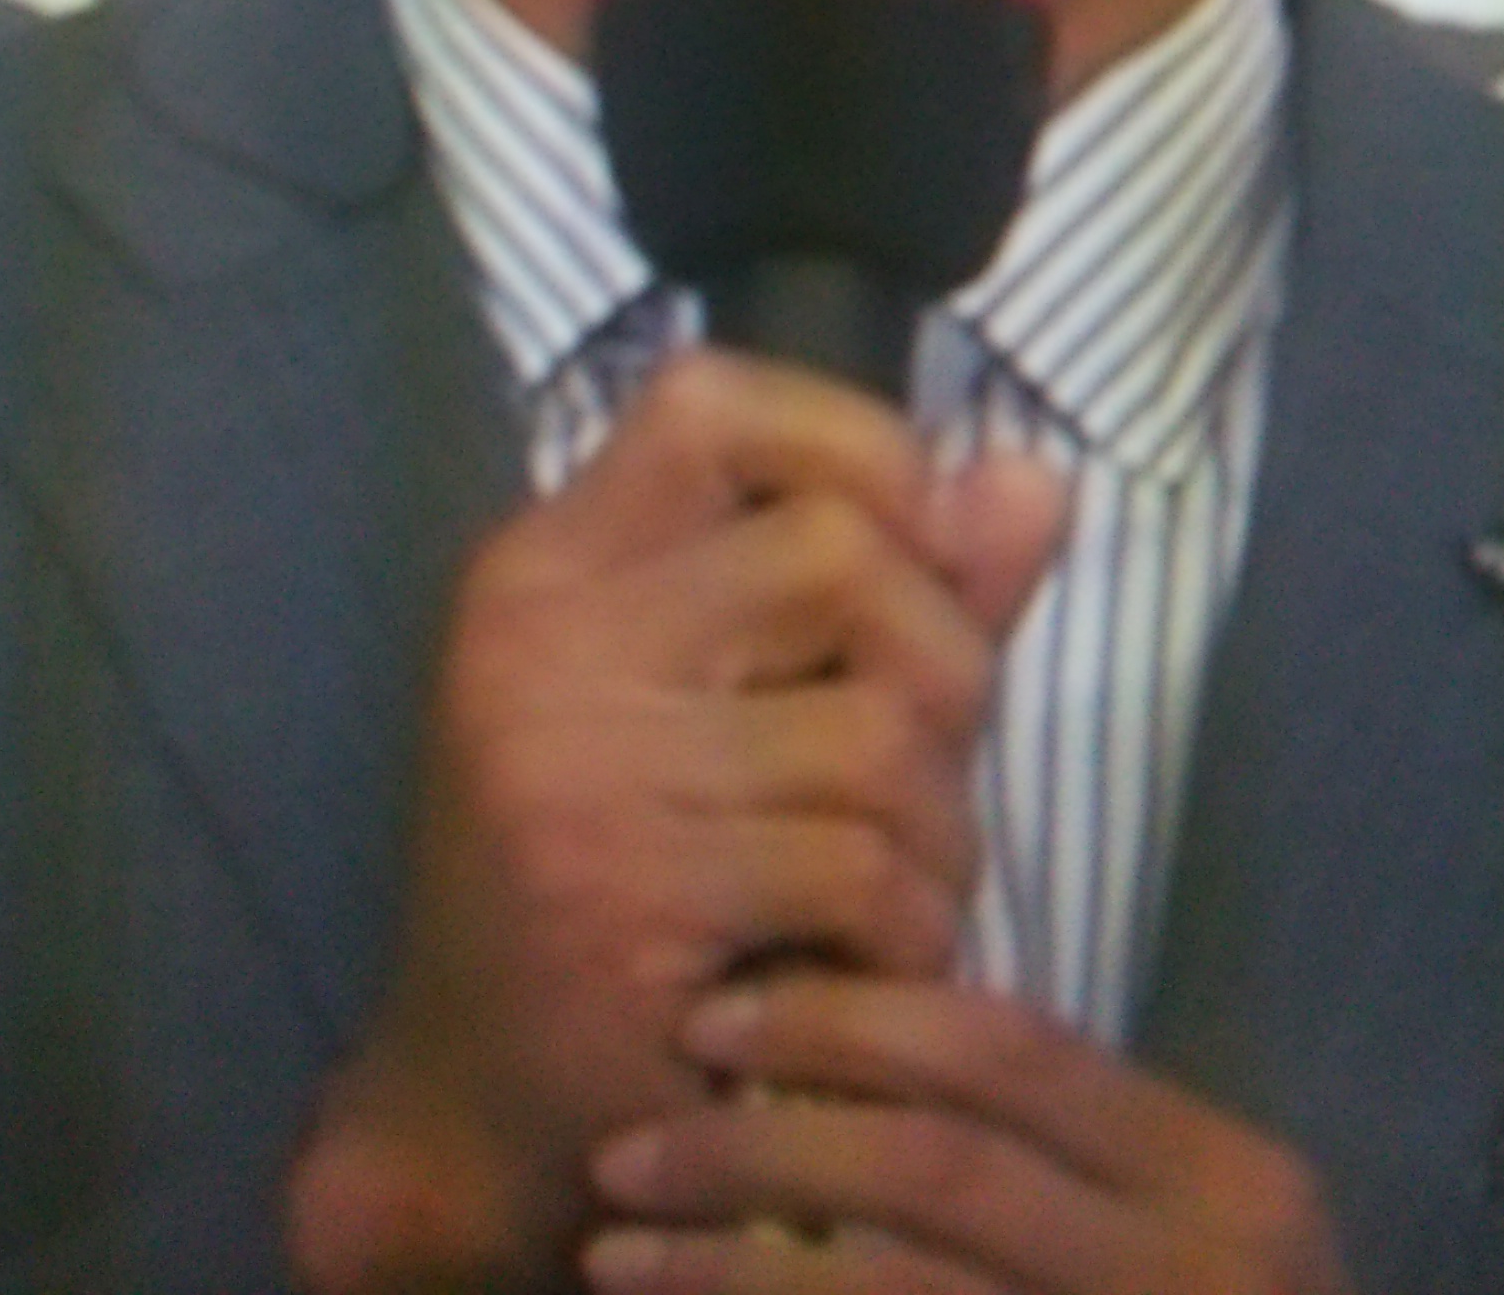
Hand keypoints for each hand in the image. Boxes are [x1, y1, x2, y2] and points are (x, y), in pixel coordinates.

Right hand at [286, 354, 1063, 1290]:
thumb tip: (1031, 481)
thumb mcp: (723, 704)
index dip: (853, 445)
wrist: (473, 1102)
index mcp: (551, 563)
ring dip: (942, 828)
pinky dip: (913, 929)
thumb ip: (885, 588)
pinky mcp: (625, 905)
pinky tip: (876, 964)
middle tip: (928, 762)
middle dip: (943, 661)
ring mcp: (576, 769)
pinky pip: (860, 872)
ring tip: (909, 883)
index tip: (910, 548)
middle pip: (836, 551)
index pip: (708, 401)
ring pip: (874, 730)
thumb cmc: (617, 876)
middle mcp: (545, 639)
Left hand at [582, 970, 1353, 1294]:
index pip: (1007, 1048)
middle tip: (624, 1151)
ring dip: (729, 1268)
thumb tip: (848, 1013)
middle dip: (760, 1141)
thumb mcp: (1163, 1236)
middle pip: (939, 1164)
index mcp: (1221, 1179)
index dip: (844, 1017)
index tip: (707, 1017)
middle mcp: (1201, 1269)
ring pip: (891, 1287)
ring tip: (611, 1253)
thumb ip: (1048, 1145)